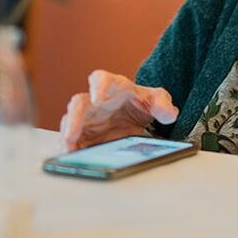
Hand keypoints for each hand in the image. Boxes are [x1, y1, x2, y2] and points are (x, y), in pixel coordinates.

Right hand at [60, 69, 178, 150]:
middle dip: (75, 117)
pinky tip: (73, 158)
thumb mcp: (157, 100)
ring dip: (68, 135)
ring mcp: (87, 119)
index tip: (99, 98)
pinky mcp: (83, 135)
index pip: (102, 79)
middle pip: (78, 103)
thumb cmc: (143, 103)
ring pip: (70, 122)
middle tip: (73, 132)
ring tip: (71, 148)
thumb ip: (163, 103)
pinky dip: (71, 149)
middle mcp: (95, 102)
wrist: (137, 119)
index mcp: (114, 87)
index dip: (99, 86)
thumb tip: (169, 113)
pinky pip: (72, 141)